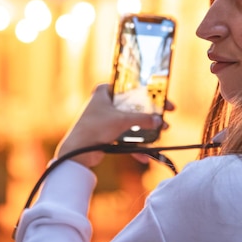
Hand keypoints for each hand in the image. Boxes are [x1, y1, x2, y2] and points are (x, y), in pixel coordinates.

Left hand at [54, 84, 171, 167]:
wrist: (76, 153)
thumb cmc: (94, 129)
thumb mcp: (122, 120)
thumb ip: (143, 119)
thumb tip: (160, 121)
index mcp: (105, 91)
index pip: (132, 87)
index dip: (150, 92)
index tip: (164, 99)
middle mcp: (105, 102)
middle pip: (134, 105)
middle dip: (150, 114)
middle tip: (165, 118)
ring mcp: (106, 118)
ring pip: (131, 121)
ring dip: (145, 129)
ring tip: (161, 133)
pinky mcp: (107, 132)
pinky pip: (125, 135)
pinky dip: (135, 144)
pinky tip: (145, 155)